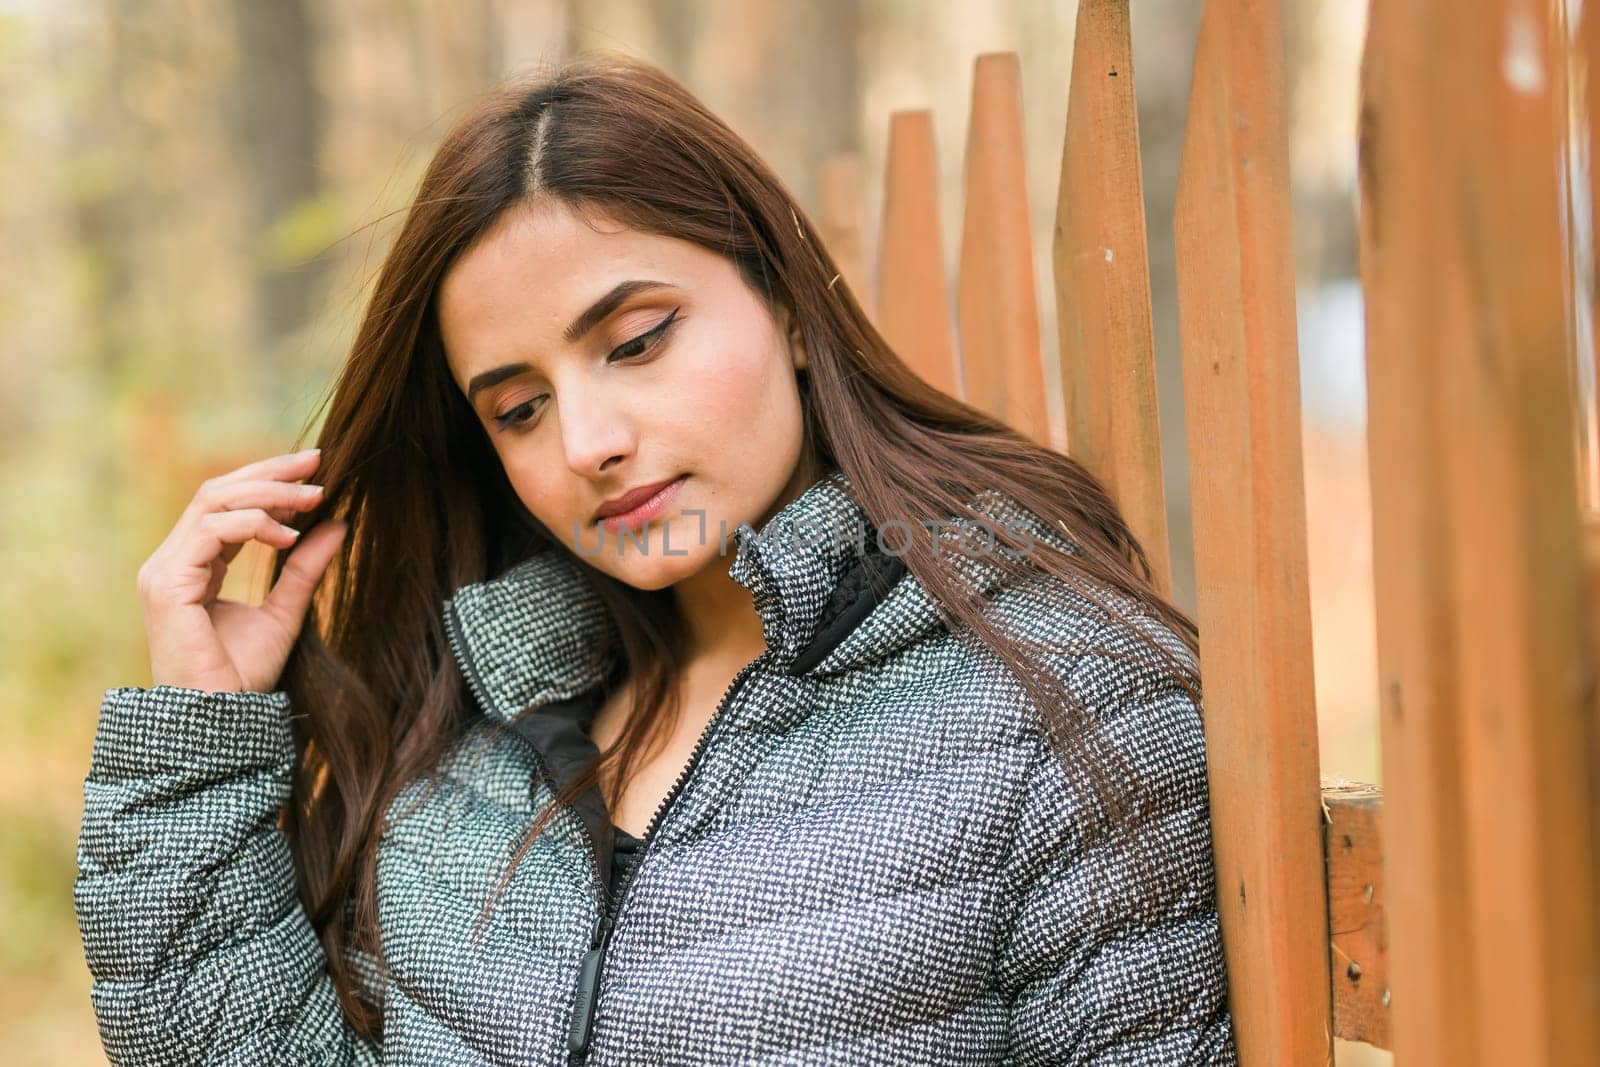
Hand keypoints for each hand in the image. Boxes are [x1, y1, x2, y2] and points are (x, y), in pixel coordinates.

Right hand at [136, 448, 346, 693]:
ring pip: (214, 502)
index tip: (316, 469)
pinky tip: (289, 535)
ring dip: (269, 493)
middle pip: (217, 491)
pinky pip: (212, 532)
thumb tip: (337, 523)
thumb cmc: (244, 679)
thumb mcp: (286, 612)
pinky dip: (254, 524)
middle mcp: (171, 562)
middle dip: (270, 472)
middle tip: (318, 463)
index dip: (269, 480)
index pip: (226, 503)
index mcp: (191, 565)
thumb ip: (306, 568)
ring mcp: (163, 571)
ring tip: (314, 499)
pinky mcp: (168, 585)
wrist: (221, 723)